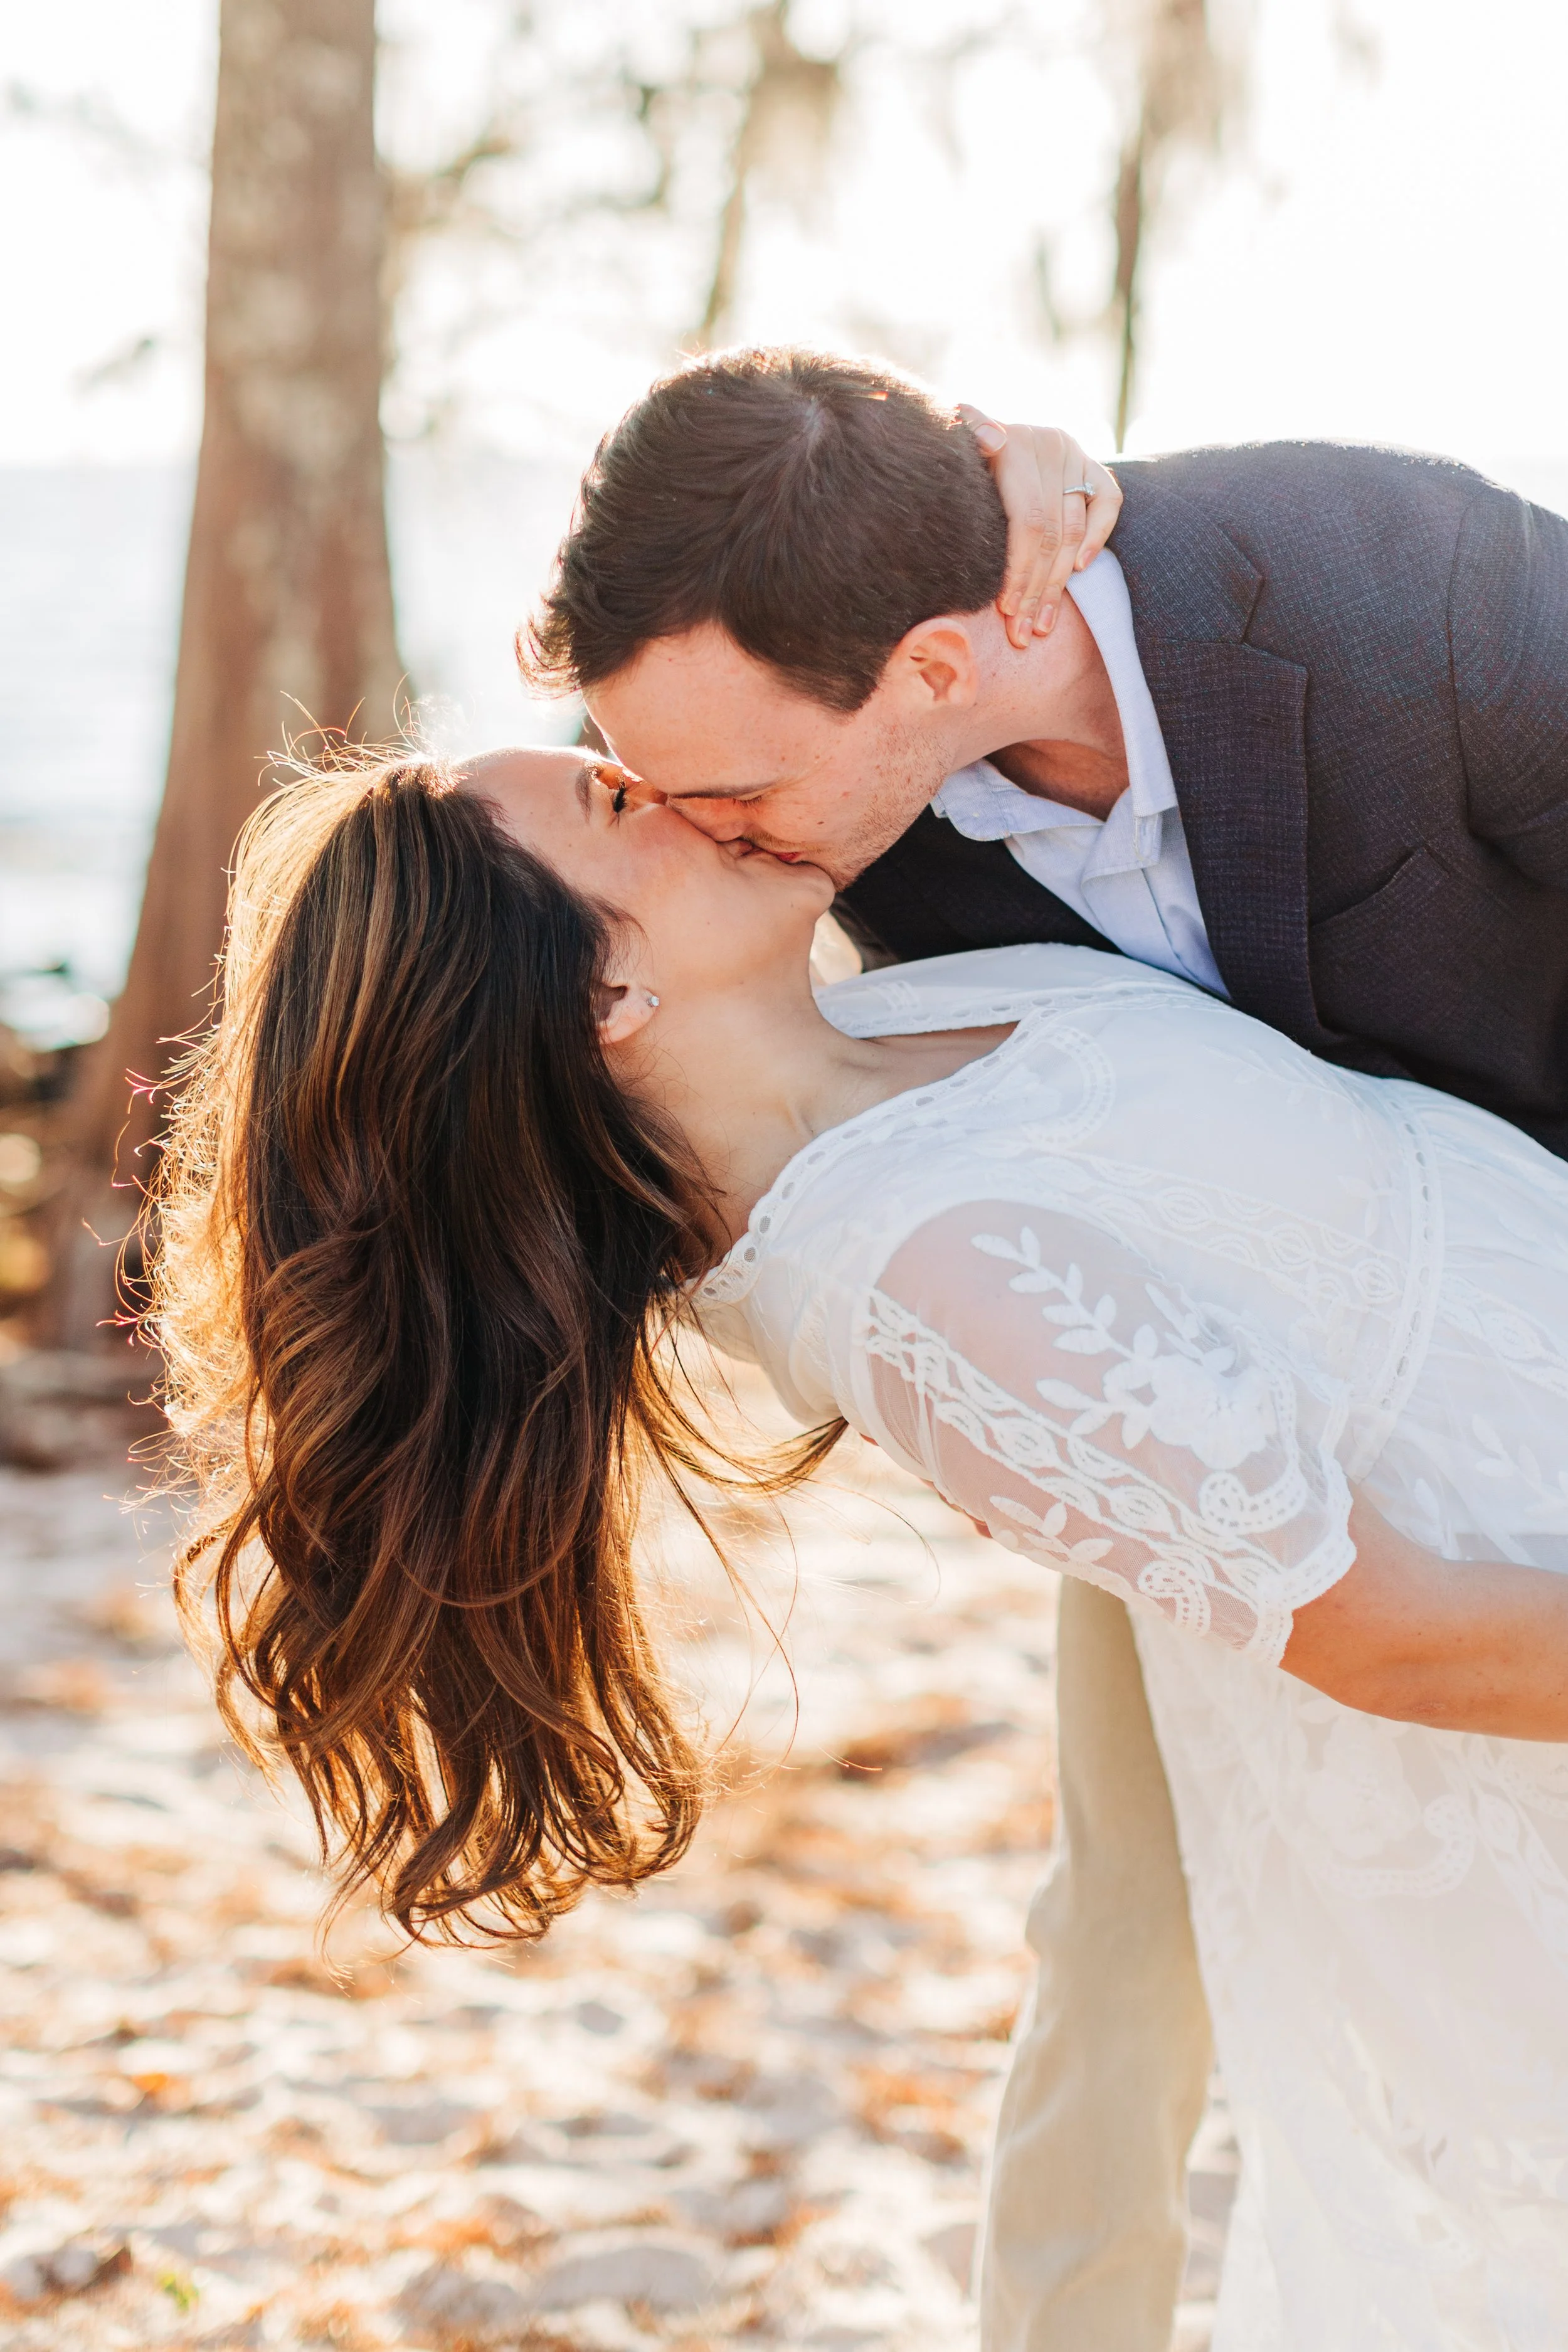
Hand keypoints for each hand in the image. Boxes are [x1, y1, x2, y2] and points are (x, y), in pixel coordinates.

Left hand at [957, 406, 1120, 648]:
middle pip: (1051, 533)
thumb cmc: (960, 458)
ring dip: (1059, 583)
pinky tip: (1080, 571)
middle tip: (1023, 632)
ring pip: (1074, 529)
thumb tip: (992, 439)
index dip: (1019, 570)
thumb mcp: (954, 448)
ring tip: (1043, 624)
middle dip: (1037, 589)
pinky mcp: (1093, 465)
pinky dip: (1098, 537)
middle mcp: (1049, 445)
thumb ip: (967, 436)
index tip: (1007, 610)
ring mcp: (1074, 454)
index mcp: (1014, 443)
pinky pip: (1109, 503)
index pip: (1028, 521)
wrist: (980, 434)